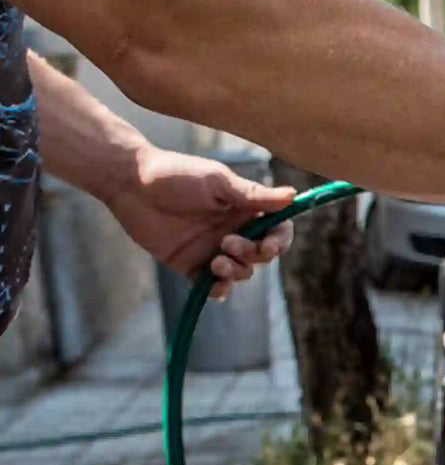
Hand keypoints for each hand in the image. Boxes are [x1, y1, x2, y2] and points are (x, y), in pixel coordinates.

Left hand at [105, 147, 295, 298]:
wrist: (130, 184)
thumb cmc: (176, 175)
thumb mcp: (218, 181)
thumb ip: (254, 195)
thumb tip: (293, 196)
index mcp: (245, 210)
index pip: (277, 231)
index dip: (280, 241)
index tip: (271, 244)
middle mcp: (234, 231)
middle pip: (262, 255)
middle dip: (253, 254)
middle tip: (229, 242)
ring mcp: (213, 250)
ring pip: (241, 272)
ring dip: (236, 271)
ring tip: (216, 261)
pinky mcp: (191, 266)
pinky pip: (213, 286)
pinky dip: (218, 289)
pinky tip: (214, 285)